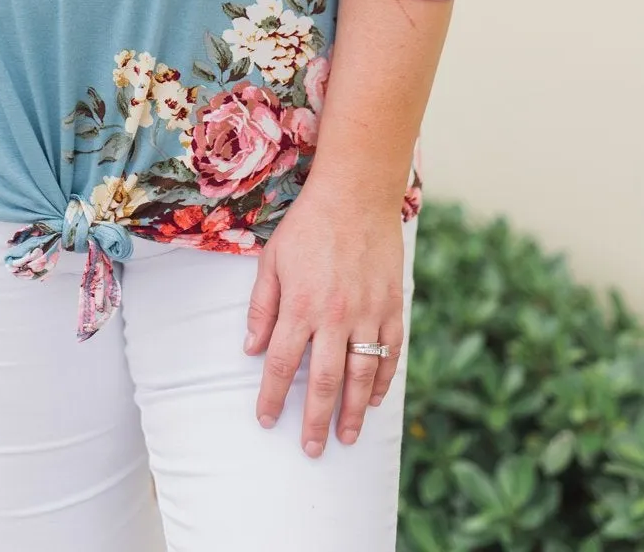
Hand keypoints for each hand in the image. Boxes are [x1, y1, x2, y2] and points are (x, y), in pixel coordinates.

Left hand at [242, 183, 403, 455]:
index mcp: (300, 304)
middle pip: (326, 382)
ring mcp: (368, 313)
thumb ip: (262, 306)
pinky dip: (383, 381)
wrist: (356, 193)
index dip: (273, 396)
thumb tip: (251, 349)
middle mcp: (335, 315)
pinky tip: (375, 400)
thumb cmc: (308, 225)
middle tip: (311, 448)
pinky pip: (390, 354)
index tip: (267, 420)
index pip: (283, 364)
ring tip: (347, 438)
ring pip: (362, 377)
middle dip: (317, 420)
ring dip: (354, 413)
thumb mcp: (272, 260)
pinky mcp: (392, 306)